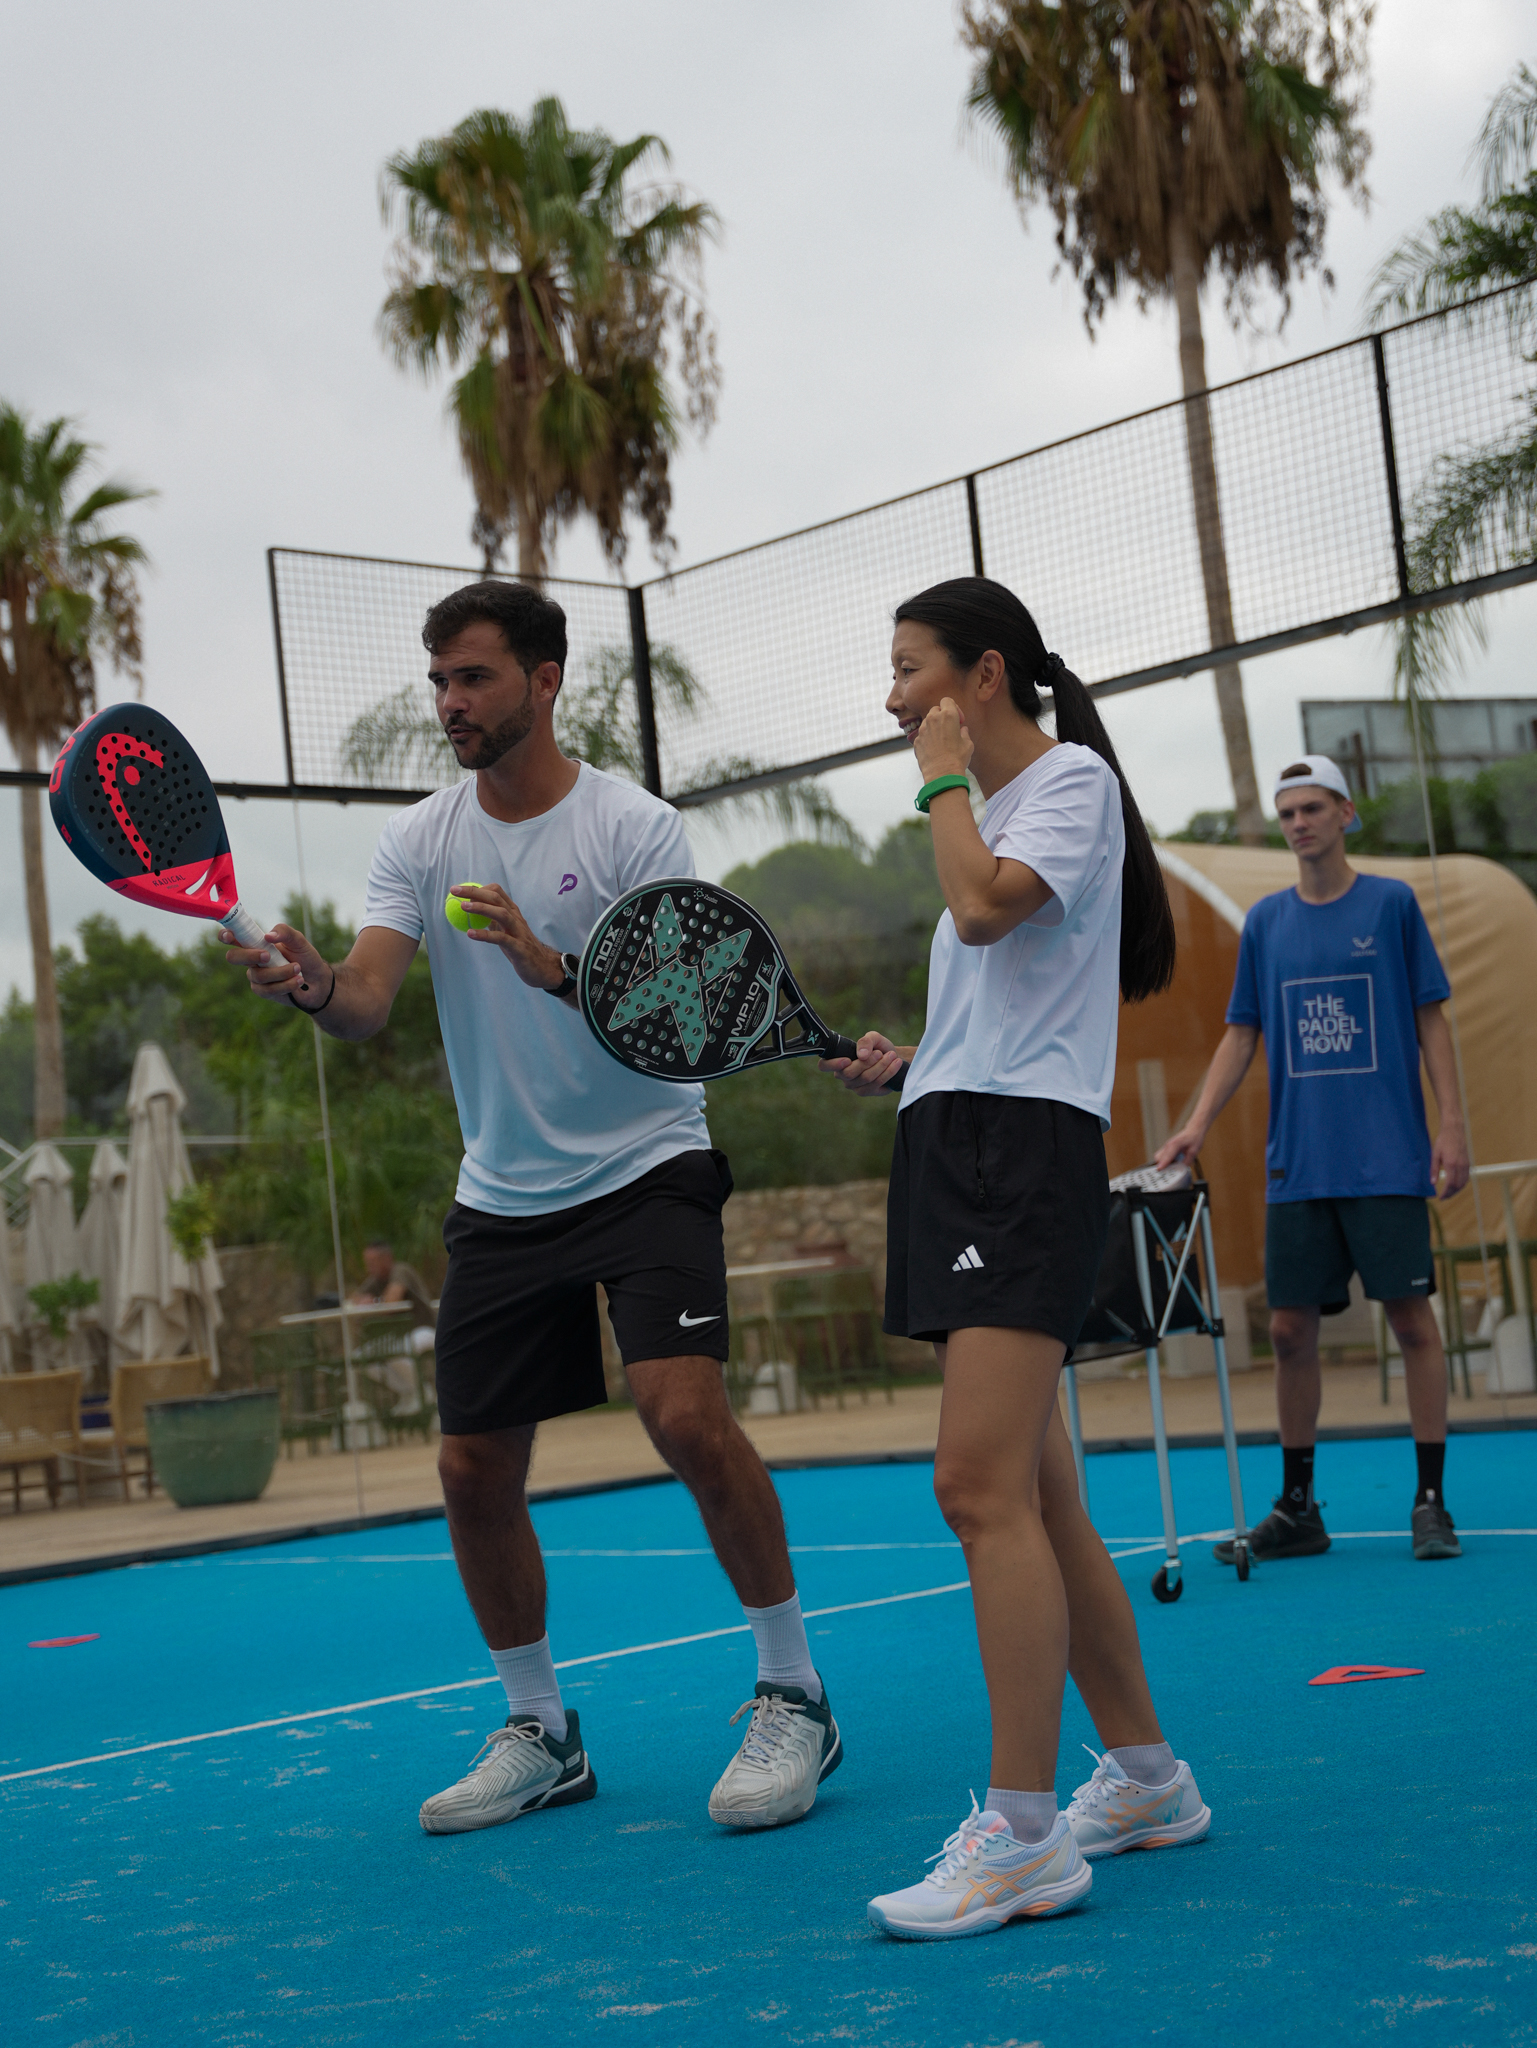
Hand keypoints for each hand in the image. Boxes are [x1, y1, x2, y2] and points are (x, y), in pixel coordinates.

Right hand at [223, 921, 325, 1004]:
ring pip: (257, 975)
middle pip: (233, 957)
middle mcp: (252, 959)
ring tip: (298, 969)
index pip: (233, 937)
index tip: (229, 936)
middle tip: (267, 955)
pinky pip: (267, 989)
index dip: (225, 935)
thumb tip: (267, 936)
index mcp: (256, 942)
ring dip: (280, 972)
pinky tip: (298, 981)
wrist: (318, 980)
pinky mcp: (264, 991)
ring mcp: (256, 976)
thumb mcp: (299, 940)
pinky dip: (285, 984)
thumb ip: (284, 932)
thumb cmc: (306, 957)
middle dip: (248, 956)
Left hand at [450, 884, 565, 990]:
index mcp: (513, 912)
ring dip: (481, 908)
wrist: (543, 967)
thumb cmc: (521, 948)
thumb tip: (473, 911)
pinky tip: (470, 934)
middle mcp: (516, 918)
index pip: (497, 892)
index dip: (478, 888)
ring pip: (501, 913)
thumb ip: (493, 921)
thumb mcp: (506, 931)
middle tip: (455, 891)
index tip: (461, 891)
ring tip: (463, 907)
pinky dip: (485, 935)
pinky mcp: (519, 948)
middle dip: (474, 892)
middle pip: (496, 898)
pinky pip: (501, 938)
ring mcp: (518, 932)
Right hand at [819, 1031, 903, 1097]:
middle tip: (880, 1052)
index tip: (847, 1060)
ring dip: (881, 1065)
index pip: (824, 1065)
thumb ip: (866, 1041)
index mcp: (838, 1061)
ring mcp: (854, 1086)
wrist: (893, 1058)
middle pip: (850, 1073)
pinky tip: (896, 1063)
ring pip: (866, 1078)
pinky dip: (888, 1072)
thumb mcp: (873, 1038)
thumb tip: (861, 1054)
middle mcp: (843, 1075)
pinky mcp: (868, 1092)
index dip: (833, 1064)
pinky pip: (877, 1084)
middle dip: (867, 1062)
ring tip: (892, 1055)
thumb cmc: (878, 1047)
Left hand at [913, 697, 972, 784]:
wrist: (941, 773)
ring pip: (927, 721)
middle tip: (950, 729)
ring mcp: (922, 729)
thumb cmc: (958, 757)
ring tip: (942, 741)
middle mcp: (933, 718)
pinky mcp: (916, 740)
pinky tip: (934, 750)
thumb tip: (962, 730)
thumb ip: (964, 733)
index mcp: (948, 715)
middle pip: (936, 709)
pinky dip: (927, 739)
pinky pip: (922, 735)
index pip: (947, 700)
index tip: (959, 720)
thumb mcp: (968, 743)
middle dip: (942, 716)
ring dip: (934, 727)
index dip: (954, 708)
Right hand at [1154, 1124, 1202, 1169]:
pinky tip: (1172, 1164)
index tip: (1159, 1169)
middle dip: (1161, 1165)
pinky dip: (1164, 1161)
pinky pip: (1161, 1156)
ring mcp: (1166, 1146)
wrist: (1193, 1130)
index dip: (1163, 1163)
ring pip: (1158, 1157)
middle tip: (1167, 1173)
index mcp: (1175, 1144)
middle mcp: (1168, 1145)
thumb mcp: (1194, 1152)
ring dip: (1162, 1163)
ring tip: (1170, 1169)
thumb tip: (1181, 1170)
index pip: (1167, 1155)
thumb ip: (1187, 1161)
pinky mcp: (1167, 1148)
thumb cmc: (1194, 1139)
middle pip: (1159, 1157)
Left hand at [1431, 1122, 1469, 1198]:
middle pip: (1458, 1186)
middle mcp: (1460, 1166)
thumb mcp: (1434, 1155)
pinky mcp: (1468, 1163)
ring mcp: (1466, 1164)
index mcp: (1451, 1164)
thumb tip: (1432, 1183)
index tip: (1440, 1197)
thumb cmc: (1442, 1141)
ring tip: (1448, 1193)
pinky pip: (1466, 1178)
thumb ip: (1433, 1169)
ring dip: (1456, 1190)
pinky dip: (1461, 1184)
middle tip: (1443, 1198)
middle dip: (1451, 1194)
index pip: (1450, 1184)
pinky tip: (1455, 1185)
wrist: (1454, 1131)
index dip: (1446, 1193)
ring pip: (1463, 1183)